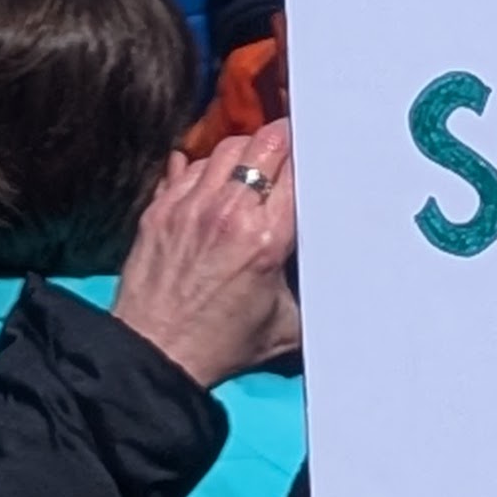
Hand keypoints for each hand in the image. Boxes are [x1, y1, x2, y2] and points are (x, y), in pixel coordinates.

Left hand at [109, 122, 301, 389]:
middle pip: (264, 143)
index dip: (308, 156)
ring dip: (245, 151)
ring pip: (226, 148)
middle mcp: (229, 213)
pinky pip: (189, 167)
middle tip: (288, 149)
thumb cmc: (221, 345)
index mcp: (267, 239)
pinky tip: (215, 184)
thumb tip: (340, 275)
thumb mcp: (288, 324)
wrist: (155, 356)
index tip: (313, 157)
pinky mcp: (159, 210)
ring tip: (253, 164)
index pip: (296, 168)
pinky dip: (207, 169)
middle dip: (281, 140)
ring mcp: (190, 207)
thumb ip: (313, 290)